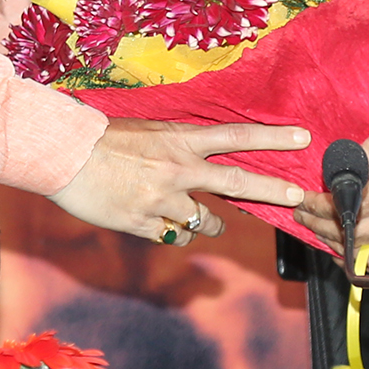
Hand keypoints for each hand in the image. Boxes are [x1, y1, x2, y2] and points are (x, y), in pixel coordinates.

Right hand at [49, 119, 307, 244]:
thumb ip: (178, 145)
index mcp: (179, 139)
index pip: (237, 136)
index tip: (303, 136)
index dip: (273, 137)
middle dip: (272, 188)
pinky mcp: (144, 223)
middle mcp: (178, 169)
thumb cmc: (103, 138)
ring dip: (212, 223)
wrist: (64, 155)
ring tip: (208, 220)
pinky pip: (174, 237)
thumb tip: (203, 157)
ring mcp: (163, 199)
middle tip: (297, 195)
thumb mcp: (148, 131)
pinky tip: (160, 223)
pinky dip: (173, 233)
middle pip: (237, 181)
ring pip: (206, 221)